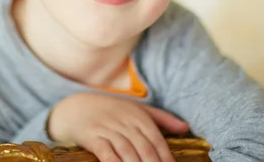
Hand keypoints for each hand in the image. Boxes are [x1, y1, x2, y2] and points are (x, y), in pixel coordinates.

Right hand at [47, 92, 188, 161]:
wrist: (78, 106)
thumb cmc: (113, 110)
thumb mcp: (137, 108)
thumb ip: (162, 119)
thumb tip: (186, 128)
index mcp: (139, 116)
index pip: (157, 140)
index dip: (166, 158)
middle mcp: (125, 122)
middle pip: (144, 148)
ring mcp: (108, 129)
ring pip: (127, 151)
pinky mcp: (93, 137)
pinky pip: (105, 152)